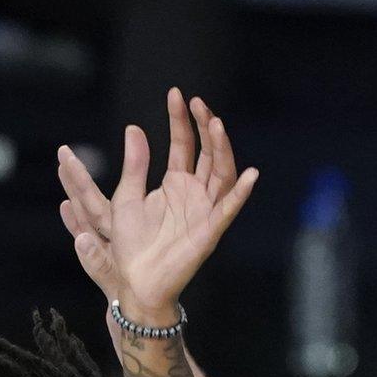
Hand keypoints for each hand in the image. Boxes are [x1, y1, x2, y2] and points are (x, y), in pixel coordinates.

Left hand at [57, 88, 256, 320]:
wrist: (135, 282)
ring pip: (222, 173)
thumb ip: (134, 165)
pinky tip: (250, 174)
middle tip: (197, 103)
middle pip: (208, 153)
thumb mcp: (126, 198)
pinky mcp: (210, 231)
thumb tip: (135, 128)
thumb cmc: (131, 245)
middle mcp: (196, 193)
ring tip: (217, 125)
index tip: (177, 95)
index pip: (184, 144)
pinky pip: (229, 209)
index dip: (182, 120)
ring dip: (223, 150)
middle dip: (204, 127)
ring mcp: (206, 211)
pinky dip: (241, 193)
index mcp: (176, 184)